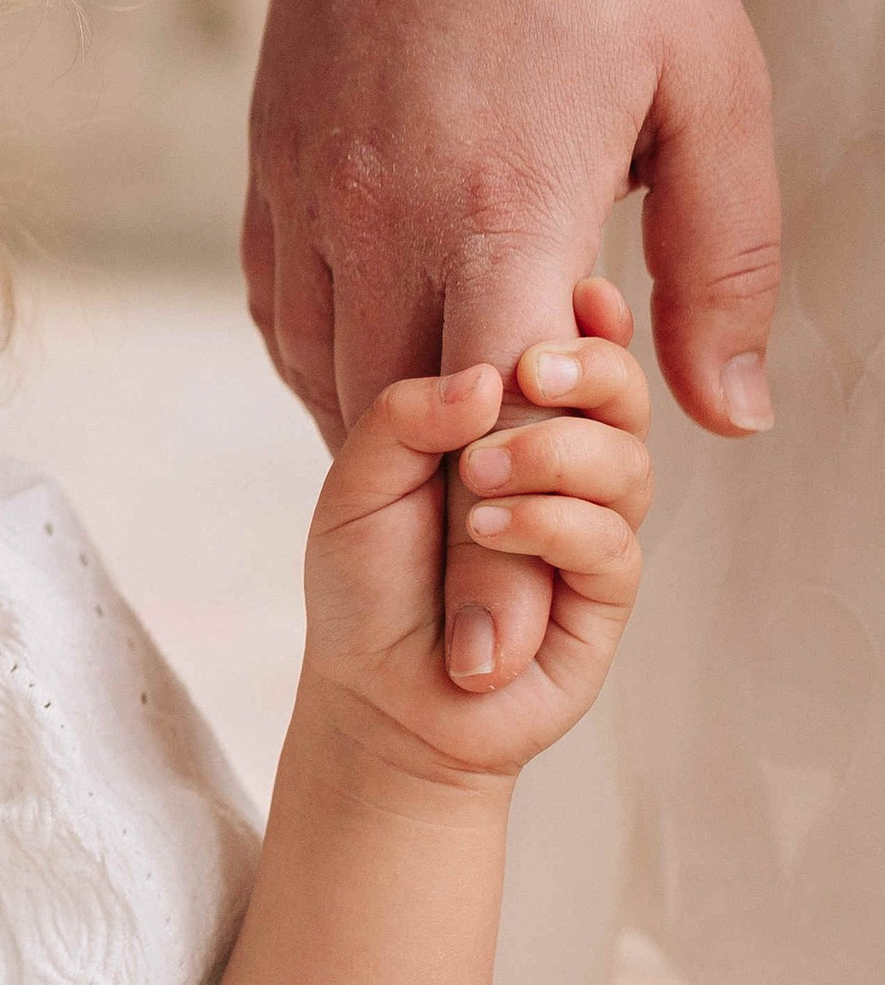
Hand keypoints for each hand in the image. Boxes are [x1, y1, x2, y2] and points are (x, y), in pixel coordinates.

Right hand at [247, 0, 775, 689]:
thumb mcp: (712, 94)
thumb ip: (720, 267)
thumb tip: (724, 416)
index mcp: (503, 207)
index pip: (489, 432)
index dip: (491, 560)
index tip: (494, 660)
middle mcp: (382, 214)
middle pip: (393, 428)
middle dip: (432, 534)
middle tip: (465, 618)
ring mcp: (309, 187)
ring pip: (324, 374)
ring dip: (383, 443)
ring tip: (438, 485)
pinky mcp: (270, 157)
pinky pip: (280, 305)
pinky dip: (327, 364)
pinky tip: (378, 375)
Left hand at [302, 280, 650, 783]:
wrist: (376, 695)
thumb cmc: (367, 582)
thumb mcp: (357, 483)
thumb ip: (405, 417)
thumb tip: (482, 376)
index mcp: (511, 422)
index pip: (570, 351)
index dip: (588, 318)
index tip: (577, 289)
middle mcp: (563, 467)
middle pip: (621, 393)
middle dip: (591, 368)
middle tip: (530, 371)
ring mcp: (587, 528)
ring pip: (627, 463)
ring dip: (554, 454)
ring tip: (477, 478)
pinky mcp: (600, 598)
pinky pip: (610, 542)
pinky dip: (552, 524)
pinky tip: (491, 529)